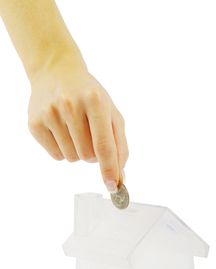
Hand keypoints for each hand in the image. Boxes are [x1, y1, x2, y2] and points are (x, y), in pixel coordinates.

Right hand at [28, 54, 128, 191]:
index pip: (104, 145)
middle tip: (89, 135)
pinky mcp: (34, 123)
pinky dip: (63, 150)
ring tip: (74, 129)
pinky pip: (56, 156)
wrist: (56, 72)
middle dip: (93, 154)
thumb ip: (119, 144)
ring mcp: (49, 114)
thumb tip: (119, 176)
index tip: (113, 186)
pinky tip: (62, 131)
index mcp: (95, 101)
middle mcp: (70, 106)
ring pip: (71, 158)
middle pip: (87, 156)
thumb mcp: (110, 112)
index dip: (109, 168)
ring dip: (78, 151)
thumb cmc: (89, 96)